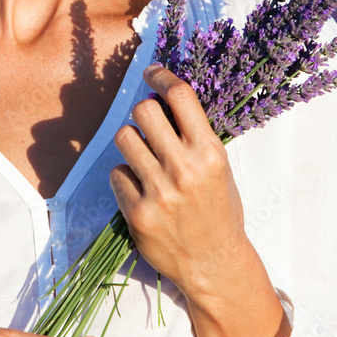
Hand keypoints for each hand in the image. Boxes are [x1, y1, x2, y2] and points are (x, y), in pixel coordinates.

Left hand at [110, 65, 249, 298]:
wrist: (215, 263)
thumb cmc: (219, 211)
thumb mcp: (220, 168)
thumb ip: (195, 136)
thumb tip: (163, 98)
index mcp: (210, 152)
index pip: (180, 96)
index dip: (161, 77)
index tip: (151, 74)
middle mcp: (185, 169)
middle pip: (143, 111)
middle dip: (143, 114)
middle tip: (148, 126)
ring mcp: (159, 192)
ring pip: (124, 138)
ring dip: (131, 144)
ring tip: (145, 160)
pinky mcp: (138, 213)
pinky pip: (117, 174)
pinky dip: (126, 178)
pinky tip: (142, 191)